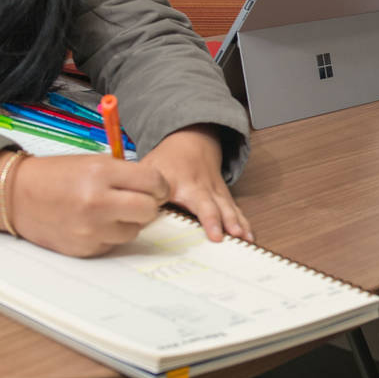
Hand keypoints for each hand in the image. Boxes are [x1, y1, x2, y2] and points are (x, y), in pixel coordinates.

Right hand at [0, 151, 170, 256]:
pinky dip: (110, 234)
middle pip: (149, 210)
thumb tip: (157, 190)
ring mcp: (90, 229)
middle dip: (149, 205)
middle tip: (139, 200)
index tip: (156, 187)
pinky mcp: (84, 248)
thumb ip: (125, 174)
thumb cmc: (57, 175)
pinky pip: (113, 243)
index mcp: (101, 173)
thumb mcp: (92, 162)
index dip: (159, 185)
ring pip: (134, 231)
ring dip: (129, 221)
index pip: (153, 182)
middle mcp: (97, 202)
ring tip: (109, 210)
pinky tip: (93, 222)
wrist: (17, 196)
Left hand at [143, 124, 252, 242]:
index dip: (197, 215)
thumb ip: (139, 191)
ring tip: (242, 237)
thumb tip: (129, 217)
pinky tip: (249, 236)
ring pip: (227, 207)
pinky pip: (235, 208)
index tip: (205, 231)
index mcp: (180, 182)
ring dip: (236, 222)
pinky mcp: (224, 195)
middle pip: (210, 204)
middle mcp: (200, 187)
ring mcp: (215, 190)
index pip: (186, 199)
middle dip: (217, 220)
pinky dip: (244, 222)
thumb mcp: (149, 169)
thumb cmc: (167, 160)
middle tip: (221, 236)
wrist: (192, 139)